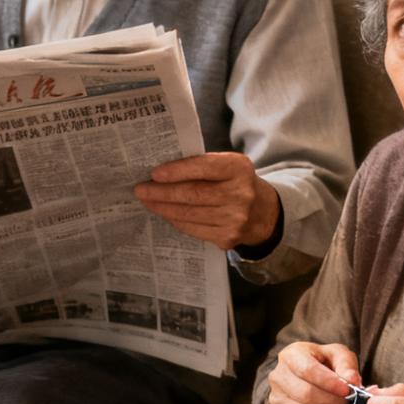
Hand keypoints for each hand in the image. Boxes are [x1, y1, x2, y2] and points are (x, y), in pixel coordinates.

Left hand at [134, 152, 280, 250]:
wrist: (262, 213)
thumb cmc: (235, 183)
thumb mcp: (227, 166)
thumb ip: (201, 165)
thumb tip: (161, 173)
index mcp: (239, 168)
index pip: (204, 168)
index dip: (177, 171)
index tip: (154, 174)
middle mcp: (240, 194)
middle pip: (193, 194)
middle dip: (162, 192)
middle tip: (141, 190)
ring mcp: (235, 219)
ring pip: (189, 214)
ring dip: (163, 207)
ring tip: (147, 201)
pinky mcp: (227, 237)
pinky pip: (193, 229)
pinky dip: (175, 220)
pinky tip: (164, 213)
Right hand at [267, 341, 362, 403]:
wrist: (308, 377)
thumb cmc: (325, 363)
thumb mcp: (339, 355)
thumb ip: (347, 365)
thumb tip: (352, 381)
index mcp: (291, 355)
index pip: (308, 370)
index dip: (330, 383)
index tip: (347, 390)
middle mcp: (277, 376)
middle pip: (306, 394)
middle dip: (332, 401)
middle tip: (346, 403)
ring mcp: (275, 398)